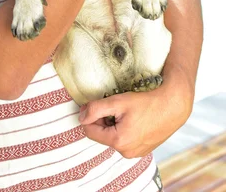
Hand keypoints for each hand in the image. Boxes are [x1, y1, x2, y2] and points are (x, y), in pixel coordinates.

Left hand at [78, 73, 192, 157]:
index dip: (88, 116)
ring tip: (125, 111)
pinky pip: (125, 140)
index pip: (90, 131)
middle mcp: (126, 152)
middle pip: (101, 135)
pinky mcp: (142, 150)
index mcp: (119, 141)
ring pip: (113, 137)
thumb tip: (81, 117)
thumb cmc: (146, 102)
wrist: (173, 105)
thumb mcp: (118, 101)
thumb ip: (96, 109)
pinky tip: (134, 118)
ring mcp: (136, 153)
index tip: (94, 103)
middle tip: (113, 105)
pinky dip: (124, 129)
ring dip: (113, 124)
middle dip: (102, 120)